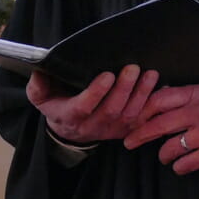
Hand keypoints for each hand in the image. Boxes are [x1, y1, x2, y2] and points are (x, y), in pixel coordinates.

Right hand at [26, 64, 158, 144]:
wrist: (70, 130)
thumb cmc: (56, 105)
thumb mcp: (40, 97)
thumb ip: (38, 86)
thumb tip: (40, 71)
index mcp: (71, 117)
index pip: (84, 107)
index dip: (96, 92)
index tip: (107, 75)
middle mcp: (93, 126)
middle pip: (112, 110)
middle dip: (124, 89)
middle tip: (132, 68)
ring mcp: (112, 130)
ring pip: (130, 115)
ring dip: (142, 94)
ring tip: (150, 74)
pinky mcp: (126, 129)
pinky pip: (143, 120)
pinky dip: (153, 104)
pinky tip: (161, 87)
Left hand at [124, 84, 198, 173]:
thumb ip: (185, 96)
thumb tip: (159, 96)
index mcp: (197, 95)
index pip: (159, 100)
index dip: (142, 110)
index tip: (133, 119)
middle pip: (158, 124)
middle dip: (139, 135)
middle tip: (129, 142)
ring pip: (168, 148)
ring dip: (164, 155)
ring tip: (167, 156)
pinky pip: (184, 164)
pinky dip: (180, 166)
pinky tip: (182, 164)